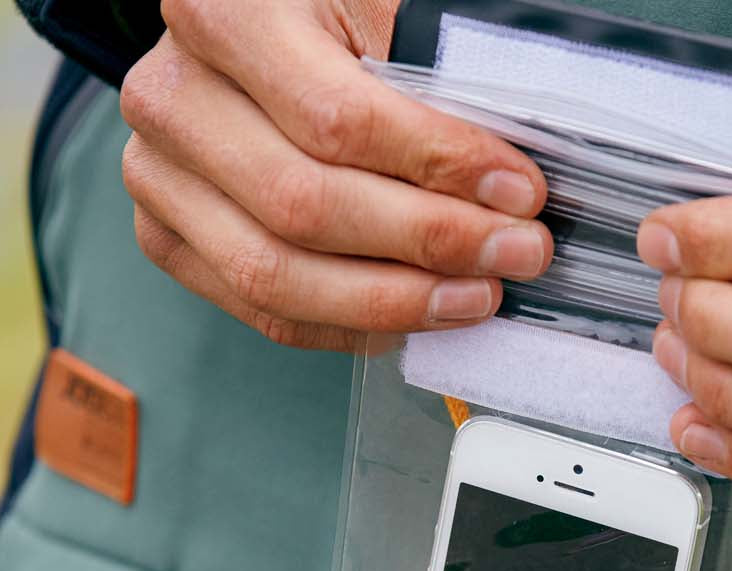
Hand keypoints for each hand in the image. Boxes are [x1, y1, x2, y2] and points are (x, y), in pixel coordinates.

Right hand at [120, 0, 552, 349]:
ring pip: (278, 275)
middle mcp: (174, 98)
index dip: (439, 167)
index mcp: (222, 13)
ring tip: (474, 297)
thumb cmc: (326, 23)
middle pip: (306, 207)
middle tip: (514, 255)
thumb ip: (432, 78)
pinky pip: (267, 313)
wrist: (246, 44)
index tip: (518, 193)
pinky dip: (353, 326)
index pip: (339, 120)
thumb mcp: (377, 13)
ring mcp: (161, 178)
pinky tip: (417, 317)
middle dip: (429, 243)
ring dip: (394, 302)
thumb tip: (511, 185)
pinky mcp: (171, 240)